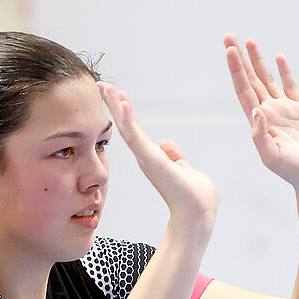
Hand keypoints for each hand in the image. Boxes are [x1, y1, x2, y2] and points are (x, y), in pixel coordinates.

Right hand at [97, 81, 217, 230]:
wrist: (198, 214)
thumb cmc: (194, 197)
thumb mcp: (184, 169)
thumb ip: (175, 157)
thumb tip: (168, 145)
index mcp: (153, 159)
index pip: (135, 130)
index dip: (124, 111)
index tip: (117, 93)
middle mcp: (146, 158)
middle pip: (126, 126)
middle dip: (113, 104)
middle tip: (100, 84)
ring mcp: (147, 159)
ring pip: (127, 129)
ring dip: (117, 107)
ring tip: (106, 88)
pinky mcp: (152, 161)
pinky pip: (137, 137)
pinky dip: (129, 120)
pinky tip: (123, 103)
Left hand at [223, 34, 298, 191]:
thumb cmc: (295, 172)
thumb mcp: (272, 157)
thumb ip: (261, 135)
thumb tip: (256, 110)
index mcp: (258, 122)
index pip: (243, 90)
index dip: (235, 70)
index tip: (229, 50)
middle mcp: (269, 112)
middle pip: (250, 79)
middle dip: (239, 58)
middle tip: (229, 36)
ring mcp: (286, 110)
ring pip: (268, 79)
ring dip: (258, 60)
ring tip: (249, 41)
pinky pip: (291, 86)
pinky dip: (285, 71)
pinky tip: (278, 58)